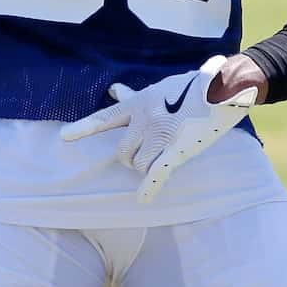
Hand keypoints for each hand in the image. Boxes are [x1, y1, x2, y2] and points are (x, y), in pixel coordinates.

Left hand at [61, 56, 258, 202]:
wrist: (223, 88)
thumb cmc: (194, 86)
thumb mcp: (160, 87)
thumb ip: (135, 95)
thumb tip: (114, 89)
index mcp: (139, 103)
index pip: (105, 118)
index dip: (84, 129)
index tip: (64, 138)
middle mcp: (144, 120)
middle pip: (122, 151)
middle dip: (129, 160)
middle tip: (141, 159)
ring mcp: (160, 135)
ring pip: (139, 164)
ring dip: (146, 168)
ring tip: (160, 162)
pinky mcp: (177, 149)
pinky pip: (157, 173)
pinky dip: (149, 188)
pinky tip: (143, 200)